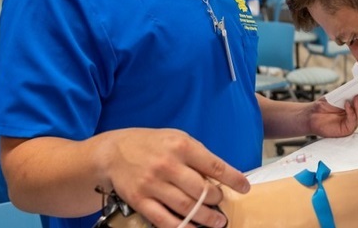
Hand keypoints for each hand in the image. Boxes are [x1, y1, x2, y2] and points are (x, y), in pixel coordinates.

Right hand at [99, 128, 247, 227]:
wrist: (113, 152)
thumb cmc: (151, 144)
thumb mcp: (177, 138)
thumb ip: (197, 155)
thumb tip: (220, 175)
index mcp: (181, 146)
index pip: (214, 166)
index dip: (233, 179)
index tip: (244, 187)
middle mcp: (168, 165)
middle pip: (202, 190)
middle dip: (217, 199)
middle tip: (221, 202)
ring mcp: (153, 184)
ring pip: (187, 207)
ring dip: (206, 217)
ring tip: (218, 221)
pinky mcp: (141, 200)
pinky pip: (164, 220)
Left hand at [309, 88, 357, 137]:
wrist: (311, 115)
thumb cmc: (324, 106)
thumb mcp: (338, 96)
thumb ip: (349, 93)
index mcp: (354, 108)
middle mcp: (355, 116)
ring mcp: (351, 124)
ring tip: (356, 96)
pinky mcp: (346, 130)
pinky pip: (352, 121)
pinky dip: (351, 112)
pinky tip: (347, 104)